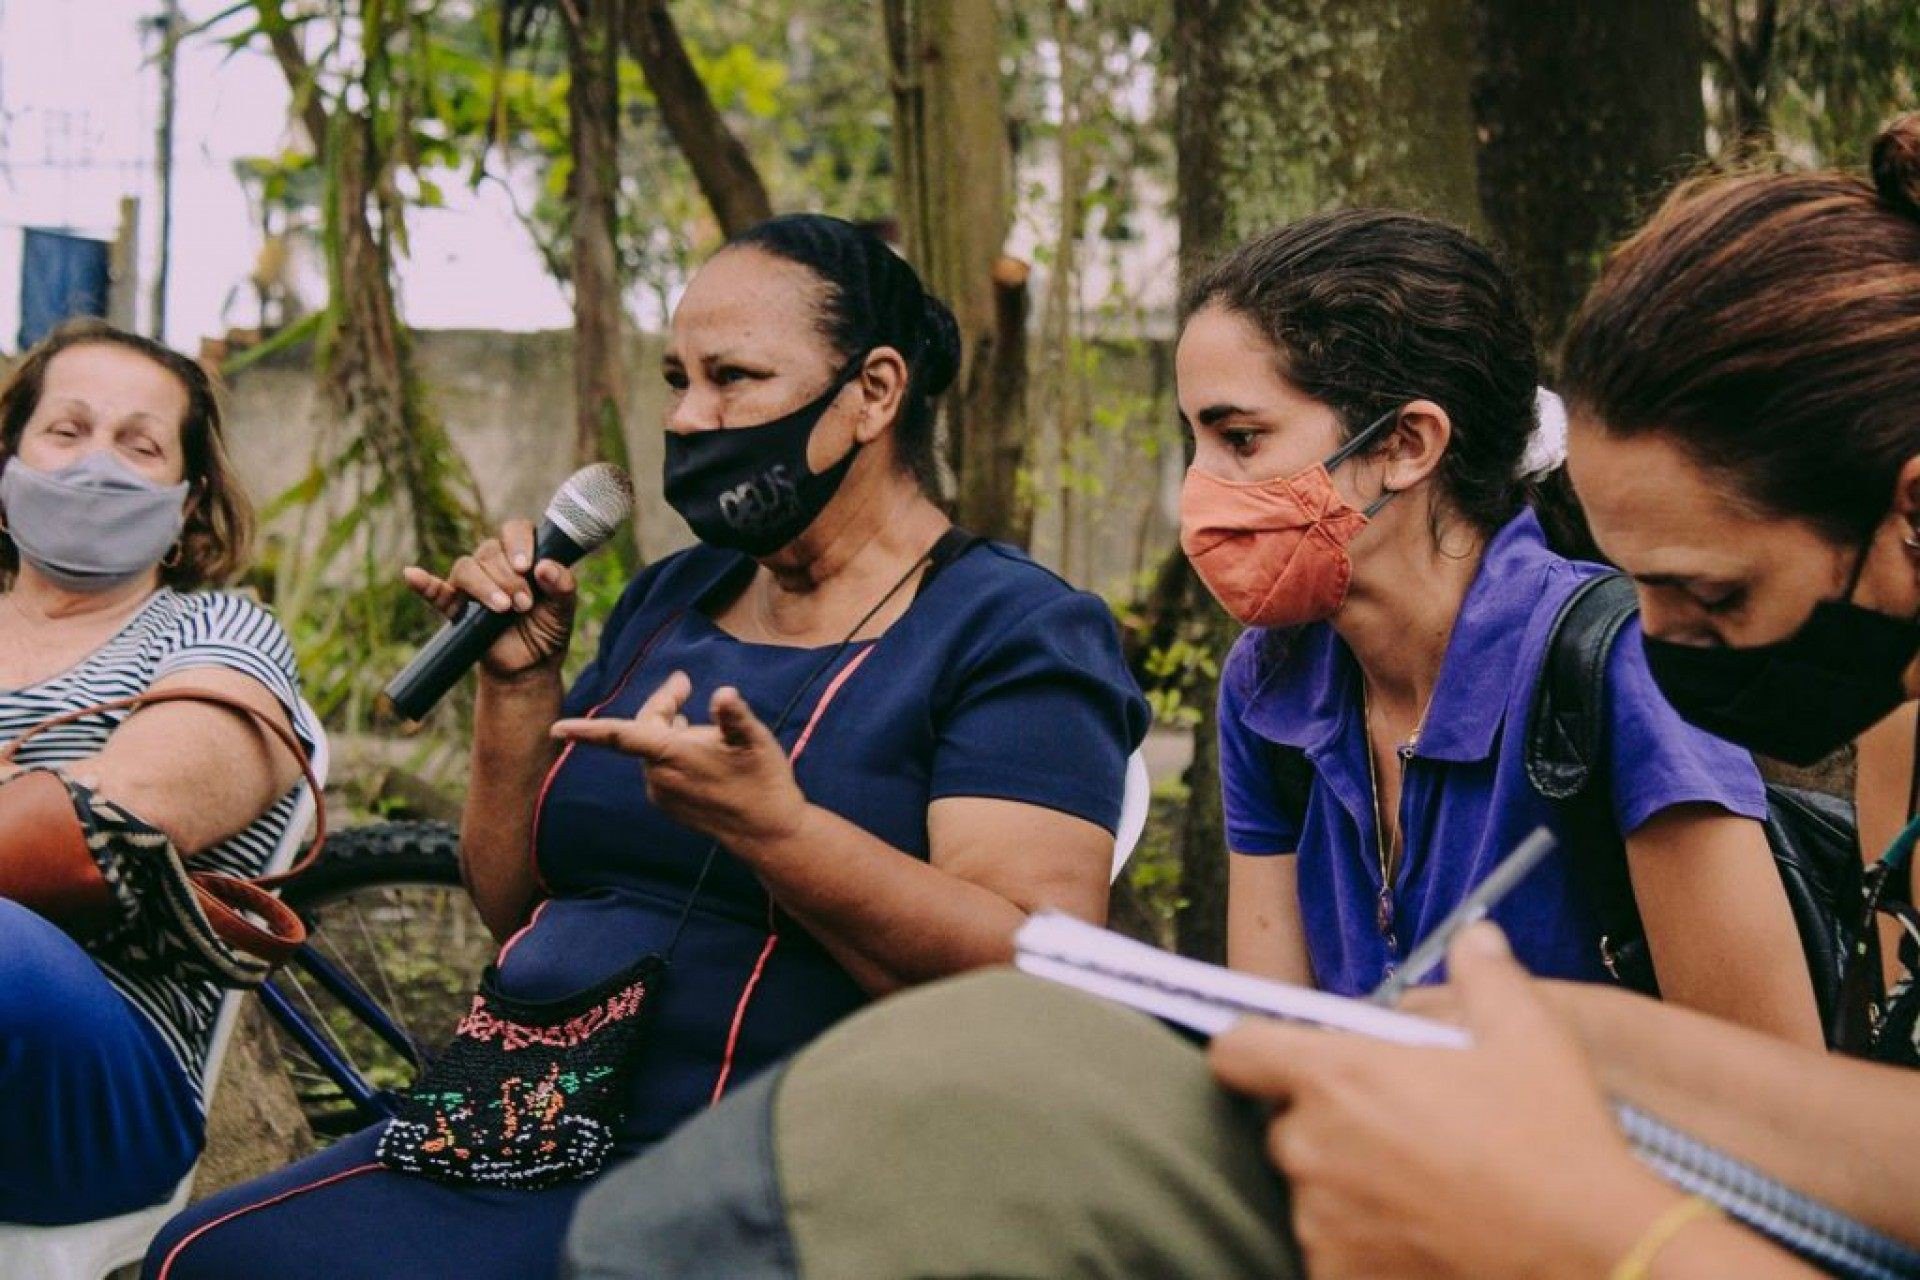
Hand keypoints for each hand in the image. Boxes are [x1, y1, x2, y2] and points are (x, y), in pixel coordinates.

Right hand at [402, 519, 577, 680]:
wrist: (530, 667)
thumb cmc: (548, 631)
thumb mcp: (565, 610)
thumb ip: (563, 586)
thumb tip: (545, 566)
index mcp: (523, 556)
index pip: (515, 530)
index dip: (519, 542)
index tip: (526, 567)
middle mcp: (495, 564)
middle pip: (490, 550)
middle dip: (509, 578)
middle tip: (524, 605)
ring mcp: (472, 584)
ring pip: (466, 567)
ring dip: (484, 586)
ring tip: (503, 609)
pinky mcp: (455, 607)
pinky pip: (434, 591)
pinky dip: (423, 583)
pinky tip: (411, 575)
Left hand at [550, 671, 808, 848]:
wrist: (767, 831)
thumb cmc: (762, 780)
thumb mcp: (753, 740)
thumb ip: (734, 715)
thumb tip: (725, 694)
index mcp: (671, 757)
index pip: (620, 736)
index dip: (588, 730)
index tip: (556, 728)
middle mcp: (659, 778)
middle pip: (644, 729)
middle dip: (663, 704)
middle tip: (686, 684)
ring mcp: (662, 795)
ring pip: (652, 749)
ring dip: (669, 730)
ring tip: (695, 719)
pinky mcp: (670, 805)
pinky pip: (660, 768)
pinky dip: (672, 752)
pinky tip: (699, 750)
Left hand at [1210, 924, 1674, 1279]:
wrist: (1593, 1252)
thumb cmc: (1554, 1139)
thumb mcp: (1528, 1031)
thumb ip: (1483, 973)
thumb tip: (1474, 938)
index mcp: (1336, 1076)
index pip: (1237, 1051)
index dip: (1258, 1048)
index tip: (1285, 1055)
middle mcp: (1313, 1148)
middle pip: (1285, 1122)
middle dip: (1328, 1120)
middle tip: (1399, 1124)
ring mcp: (1322, 1222)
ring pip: (1312, 1188)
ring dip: (1348, 1183)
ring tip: (1423, 1182)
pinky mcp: (1342, 1276)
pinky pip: (1332, 1247)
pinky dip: (1364, 1239)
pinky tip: (1422, 1228)